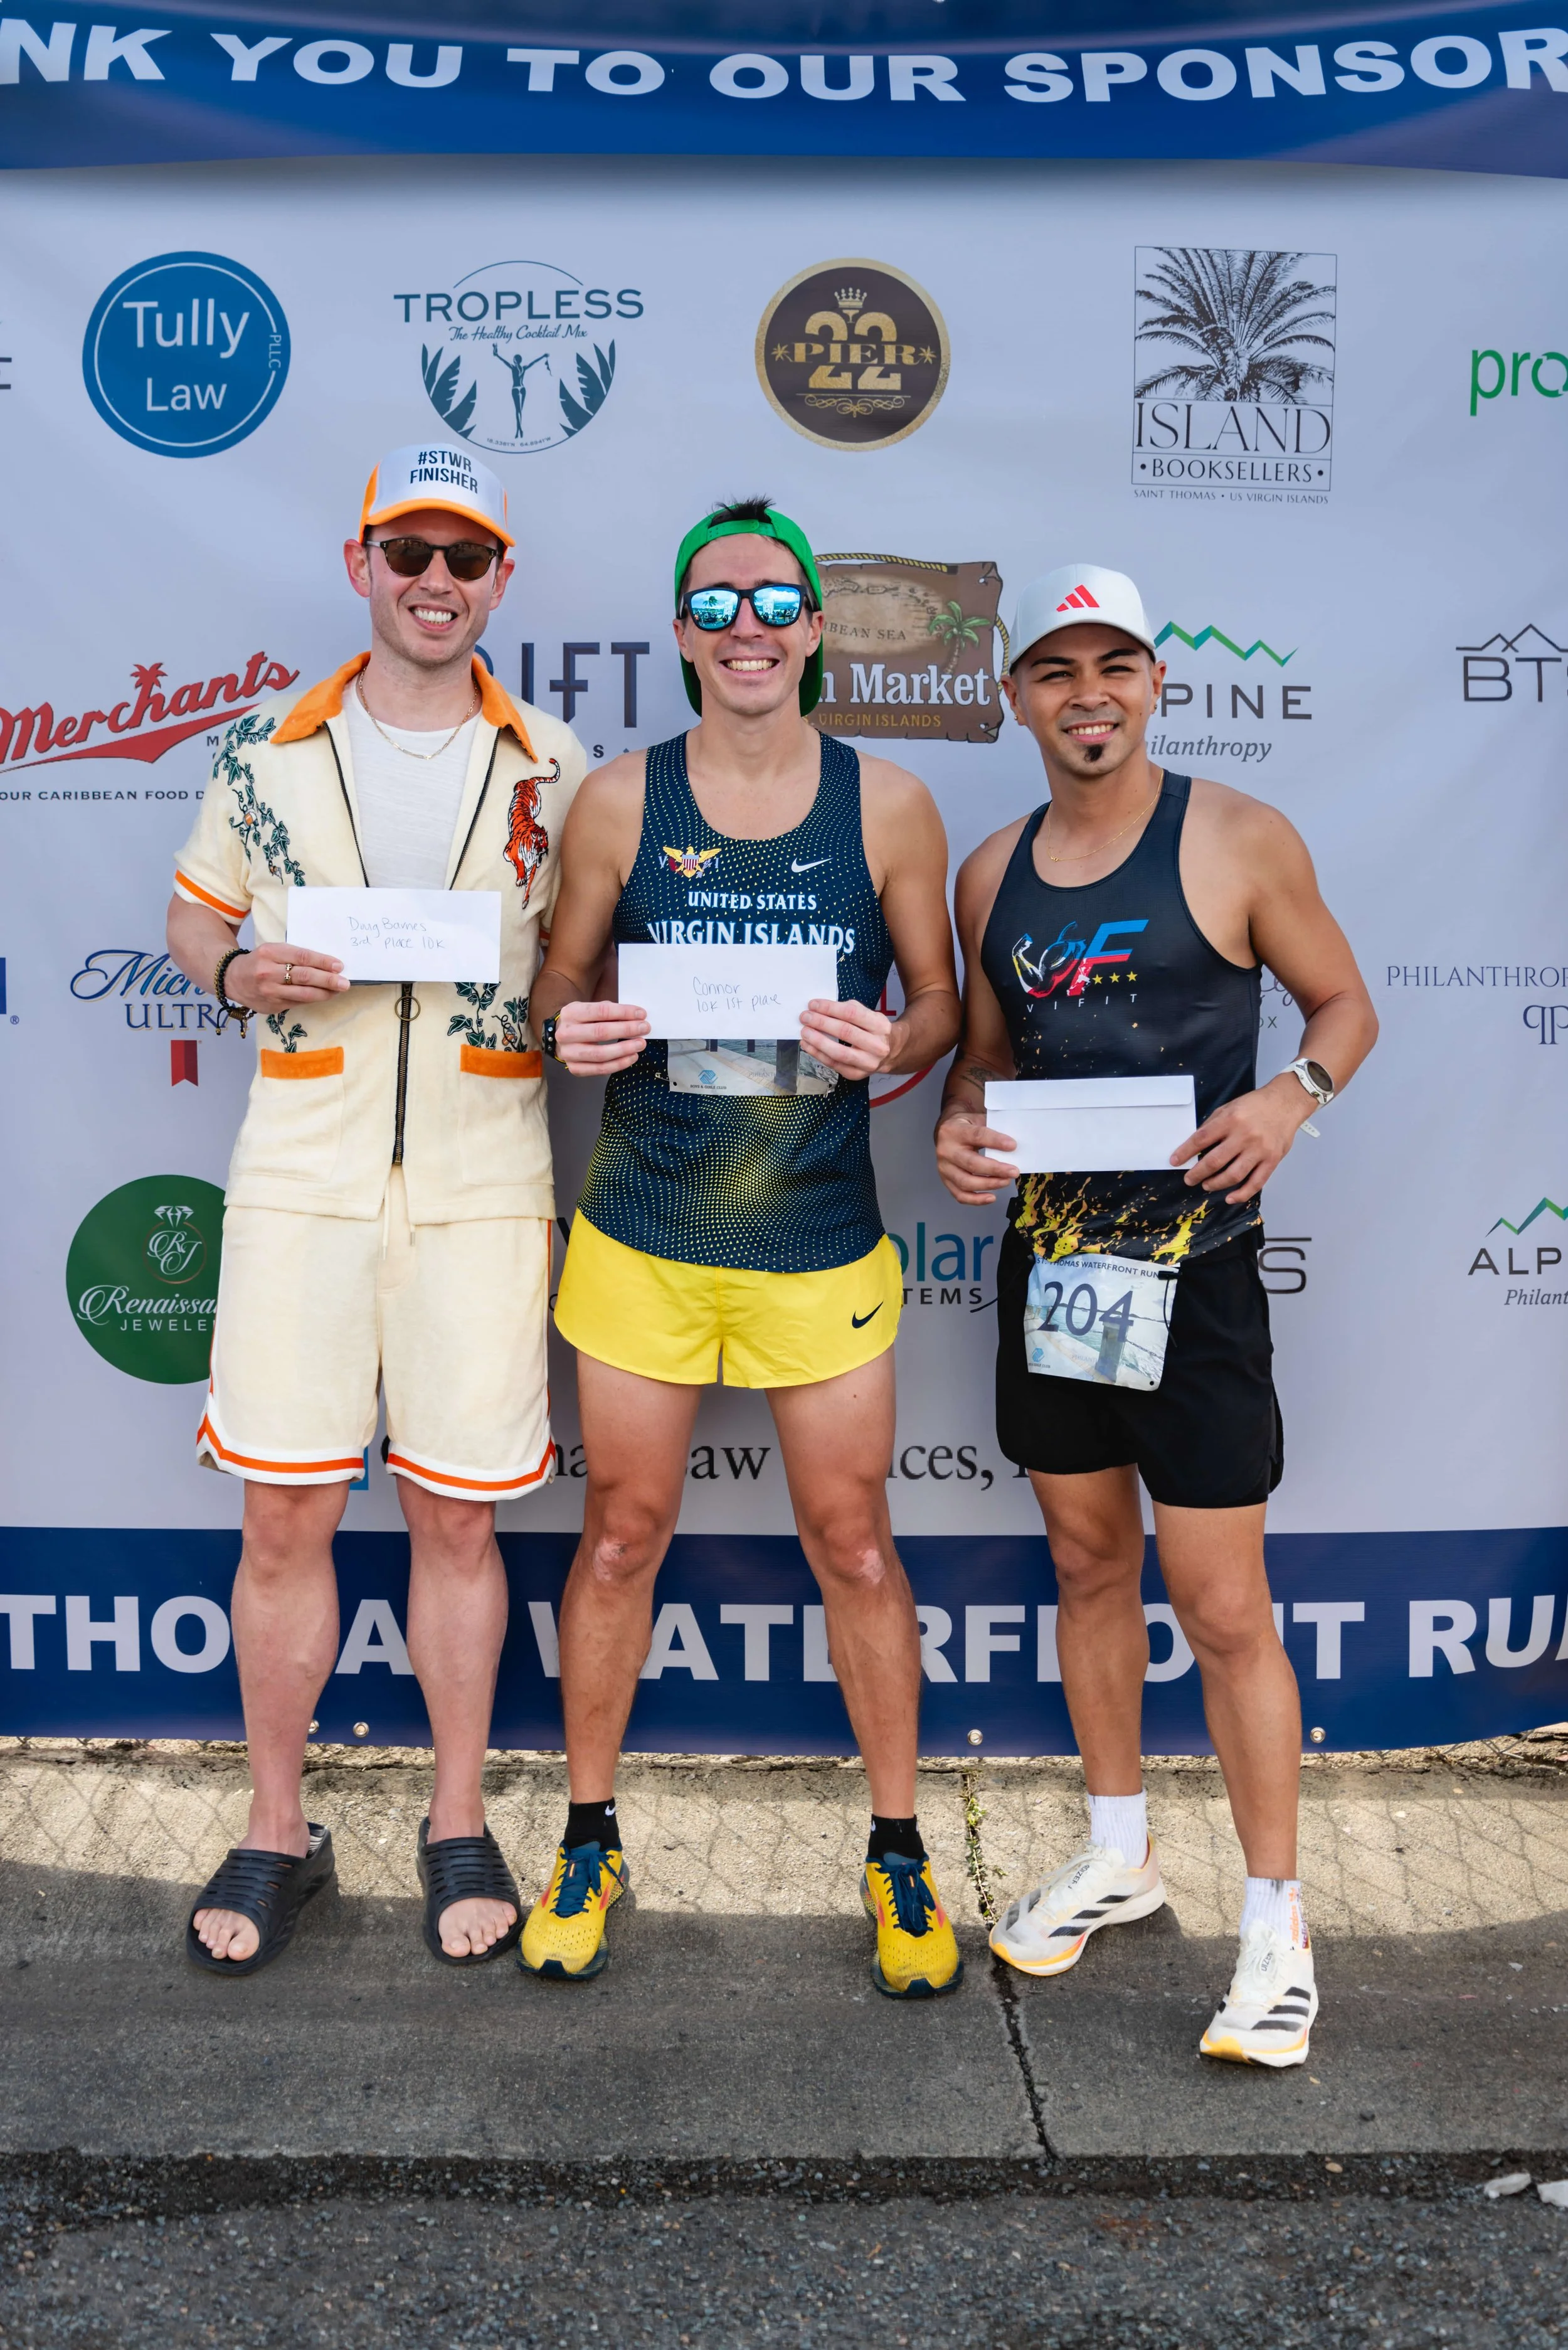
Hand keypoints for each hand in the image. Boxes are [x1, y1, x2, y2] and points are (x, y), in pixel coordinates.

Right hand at [225, 943, 347, 1013]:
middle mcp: (268, 973)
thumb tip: (326, 964)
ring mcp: (269, 992)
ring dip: (325, 993)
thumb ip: (294, 956)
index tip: (339, 966)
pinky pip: (297, 1002)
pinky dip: (313, 999)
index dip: (322, 962)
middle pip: (304, 977)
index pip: (302, 957)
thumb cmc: (259, 961)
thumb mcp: (273, 951)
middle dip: (328, 980)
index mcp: (269, 953)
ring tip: (338, 990)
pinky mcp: (272, 1006)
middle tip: (344, 982)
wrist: (231, 979)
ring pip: (303, 994)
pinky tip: (323, 995)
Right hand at [556, 998, 648, 1074]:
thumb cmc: (581, 1022)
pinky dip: (618, 1064)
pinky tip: (631, 1057)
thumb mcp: (590, 1010)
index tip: (641, 1014)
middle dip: (626, 1030)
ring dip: (624, 1049)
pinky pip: (600, 1069)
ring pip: (600, 1054)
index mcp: (571, 1013)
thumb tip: (636, 1017)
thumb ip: (609, 1011)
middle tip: (644, 1028)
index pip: (601, 1011)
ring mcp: (569, 1053)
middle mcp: (566, 1033)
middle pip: (601, 1032)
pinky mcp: (574, 1068)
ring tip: (640, 1044)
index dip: (624, 1012)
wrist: (562, 1038)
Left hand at [798, 997, 894, 1079]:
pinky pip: (834, 1065)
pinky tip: (808, 1046)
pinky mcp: (857, 1074)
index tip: (813, 1004)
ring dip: (818, 1041)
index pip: (852, 1014)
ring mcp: (868, 1063)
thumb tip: (822, 1008)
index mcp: (880, 1026)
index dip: (830, 1008)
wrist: (891, 1053)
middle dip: (821, 1023)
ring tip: (804, 1032)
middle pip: (845, 1032)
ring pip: (839, 1052)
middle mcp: (877, 1045)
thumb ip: (850, 1009)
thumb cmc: (874, 1031)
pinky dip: (818, 1054)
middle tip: (805, 1017)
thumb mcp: (870, 1015)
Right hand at [935, 1110, 1017, 1205]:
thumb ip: (992, 1130)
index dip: (995, 1141)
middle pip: (971, 1163)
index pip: (977, 1136)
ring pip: (966, 1182)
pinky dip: (977, 1200)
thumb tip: (1013, 1145)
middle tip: (1013, 1171)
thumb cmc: (966, 1127)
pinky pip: (960, 1195)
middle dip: (995, 1169)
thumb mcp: (977, 1120)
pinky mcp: (946, 1181)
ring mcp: (944, 1168)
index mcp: (954, 1131)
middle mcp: (946, 1150)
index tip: (1012, 1146)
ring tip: (1005, 1181)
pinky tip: (992, 1197)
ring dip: (989, 1184)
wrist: (946, 1134)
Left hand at [1169, 1074, 1312, 1202]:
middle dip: (1197, 1173)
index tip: (1174, 1161)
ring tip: (1206, 1185)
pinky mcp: (1272, 1160)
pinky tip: (1230, 1197)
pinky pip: (1256, 1182)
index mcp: (1230, 1120)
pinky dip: (1242, 1194)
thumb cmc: (1255, 1105)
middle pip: (1215, 1161)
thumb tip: (1196, 1145)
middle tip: (1189, 1179)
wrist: (1286, 1102)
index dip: (1185, 1152)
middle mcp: (1244, 1136)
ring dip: (1216, 1184)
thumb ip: (1213, 1125)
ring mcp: (1259, 1150)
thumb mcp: (1229, 1107)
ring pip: (1233, 1175)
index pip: (1201, 1139)